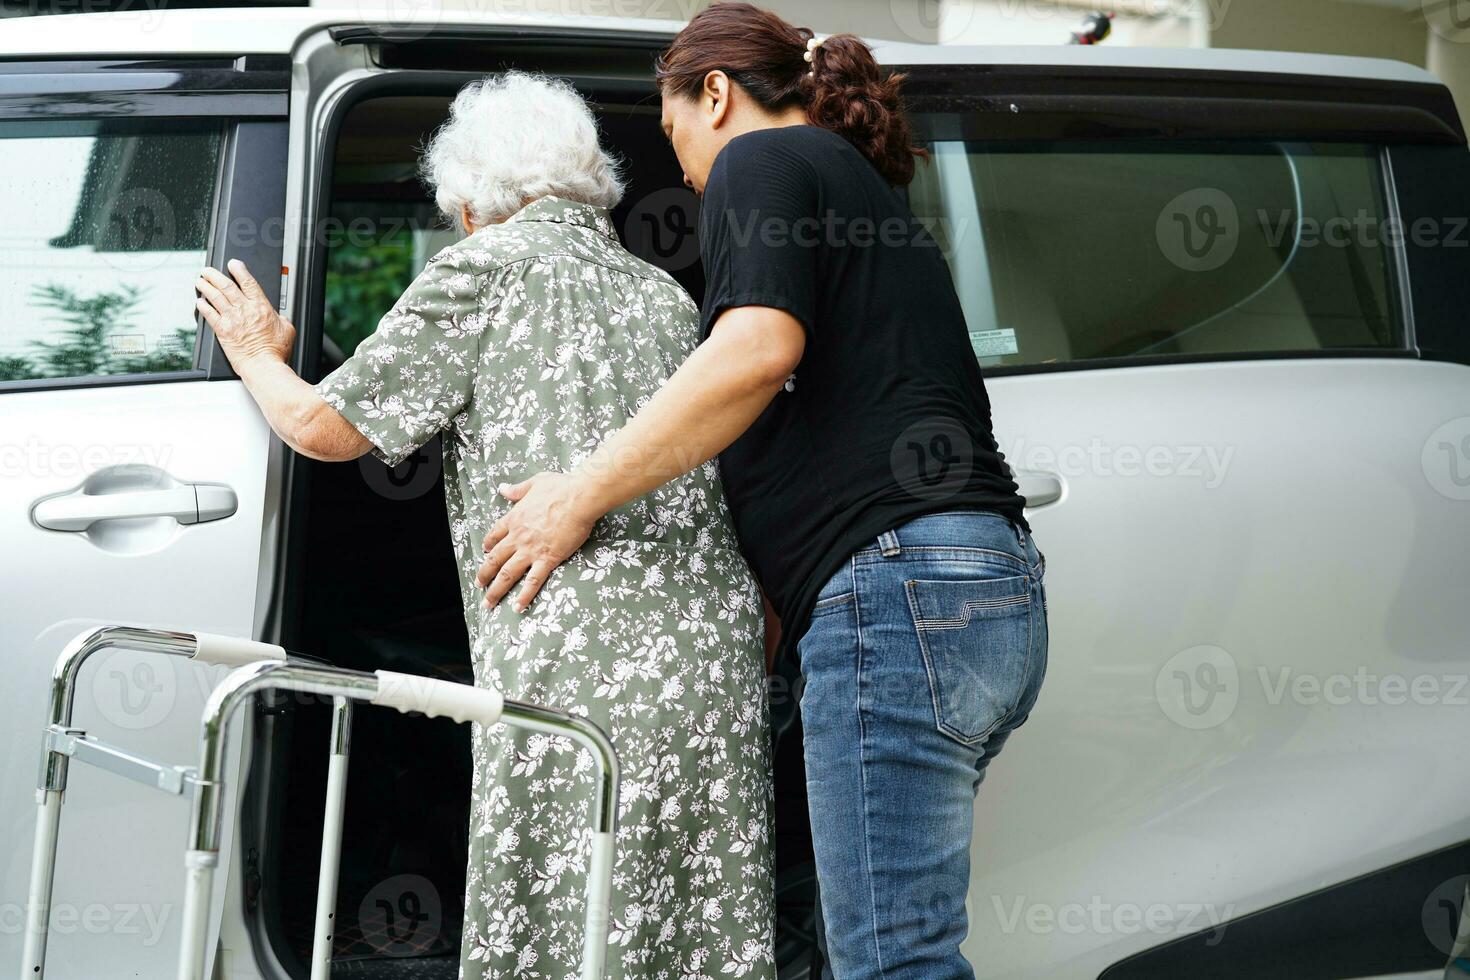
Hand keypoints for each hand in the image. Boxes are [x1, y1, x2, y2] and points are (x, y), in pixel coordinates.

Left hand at [196, 259, 295, 368]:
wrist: (263, 365)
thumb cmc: (275, 351)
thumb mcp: (288, 330)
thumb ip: (283, 319)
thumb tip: (281, 317)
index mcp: (261, 307)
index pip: (248, 282)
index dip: (239, 270)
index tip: (233, 264)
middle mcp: (244, 310)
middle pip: (227, 286)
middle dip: (215, 275)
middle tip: (208, 271)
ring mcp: (232, 319)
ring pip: (215, 297)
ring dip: (206, 287)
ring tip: (200, 281)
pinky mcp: (222, 331)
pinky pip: (209, 315)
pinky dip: (203, 306)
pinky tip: (199, 302)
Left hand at [475, 472, 600, 611]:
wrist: (579, 497)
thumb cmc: (561, 487)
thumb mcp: (534, 483)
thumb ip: (517, 490)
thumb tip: (503, 488)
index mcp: (515, 518)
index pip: (494, 535)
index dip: (488, 546)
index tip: (486, 553)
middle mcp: (518, 537)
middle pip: (495, 560)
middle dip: (484, 575)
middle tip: (479, 585)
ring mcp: (531, 550)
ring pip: (507, 574)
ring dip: (496, 590)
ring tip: (489, 603)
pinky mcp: (548, 559)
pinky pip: (533, 581)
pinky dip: (524, 595)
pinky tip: (517, 607)